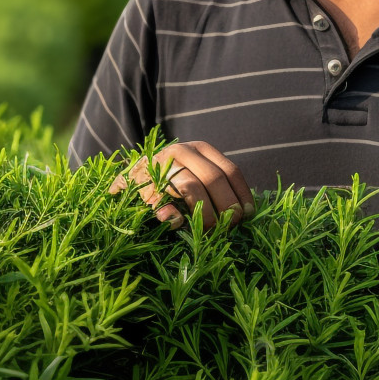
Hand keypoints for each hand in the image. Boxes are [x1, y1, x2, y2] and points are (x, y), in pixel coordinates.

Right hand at [108, 140, 255, 229]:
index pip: (230, 170)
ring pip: (192, 187)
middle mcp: (183, 151)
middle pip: (214, 179)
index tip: (247, 215)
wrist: (131, 175)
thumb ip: (217, 190)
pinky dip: (173, 217)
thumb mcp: (197, 176)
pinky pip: (163, 201)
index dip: (241, 194)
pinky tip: (179, 224)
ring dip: (204, 214)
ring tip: (209, 230)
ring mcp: (162, 164)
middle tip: (229, 227)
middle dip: (225, 206)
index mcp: (201, 150)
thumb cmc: (172, 181)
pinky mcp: (142, 181)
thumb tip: (247, 213)